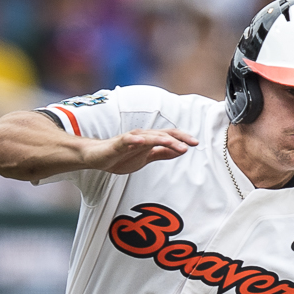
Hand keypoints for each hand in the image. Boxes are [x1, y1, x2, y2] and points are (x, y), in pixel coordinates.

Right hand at [84, 128, 198, 174]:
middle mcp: (142, 136)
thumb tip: (180, 151)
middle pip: (163, 135)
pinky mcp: (118, 144)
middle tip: (191, 144)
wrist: (97, 157)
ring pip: (149, 137)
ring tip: (174, 144)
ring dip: (162, 139)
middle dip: (178, 138)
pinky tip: (142, 142)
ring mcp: (130, 139)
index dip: (183, 139)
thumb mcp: (146, 158)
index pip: (169, 136)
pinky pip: (127, 141)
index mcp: (150, 140)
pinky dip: (135, 140)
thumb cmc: (121, 156)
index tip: (196, 144)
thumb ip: (162, 154)